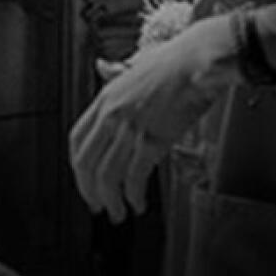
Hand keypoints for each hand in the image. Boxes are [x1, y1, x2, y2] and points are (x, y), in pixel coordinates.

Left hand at [68, 17, 239, 223]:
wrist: (198, 62)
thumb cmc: (174, 61)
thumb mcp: (136, 63)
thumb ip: (116, 71)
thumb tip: (102, 66)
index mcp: (105, 98)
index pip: (76, 139)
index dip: (77, 166)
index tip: (84, 179)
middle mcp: (112, 115)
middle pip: (85, 163)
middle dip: (88, 190)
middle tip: (97, 206)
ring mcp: (130, 128)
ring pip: (107, 175)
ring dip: (111, 201)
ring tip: (119, 213)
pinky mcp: (152, 140)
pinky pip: (134, 177)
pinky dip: (133, 196)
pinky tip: (139, 204)